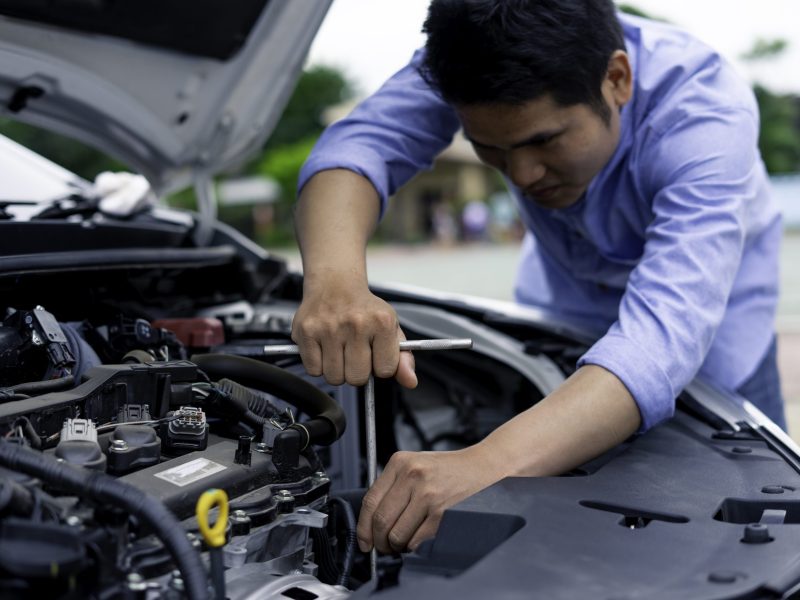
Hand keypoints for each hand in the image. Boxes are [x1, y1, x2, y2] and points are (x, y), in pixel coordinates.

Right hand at [291, 280, 416, 387]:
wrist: (335, 285)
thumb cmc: (364, 310)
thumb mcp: (390, 329)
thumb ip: (402, 358)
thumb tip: (410, 381)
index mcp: (382, 322)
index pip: (385, 370)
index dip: (380, 367)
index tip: (375, 354)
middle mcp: (356, 323)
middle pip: (357, 378)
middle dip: (357, 372)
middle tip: (355, 353)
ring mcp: (329, 328)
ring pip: (334, 377)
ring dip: (337, 370)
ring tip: (339, 350)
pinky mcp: (306, 331)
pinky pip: (313, 370)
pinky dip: (318, 365)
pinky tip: (325, 347)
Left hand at [357, 447, 504, 553]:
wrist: (483, 466)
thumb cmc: (448, 469)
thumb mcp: (415, 465)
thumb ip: (393, 486)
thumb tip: (371, 521)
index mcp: (400, 462)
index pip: (370, 501)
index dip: (363, 527)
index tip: (364, 540)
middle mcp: (412, 476)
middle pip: (381, 521)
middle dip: (379, 541)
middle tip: (383, 546)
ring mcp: (428, 495)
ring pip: (397, 535)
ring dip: (397, 546)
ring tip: (404, 541)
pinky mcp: (442, 513)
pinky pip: (417, 541)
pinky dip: (414, 546)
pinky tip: (420, 538)